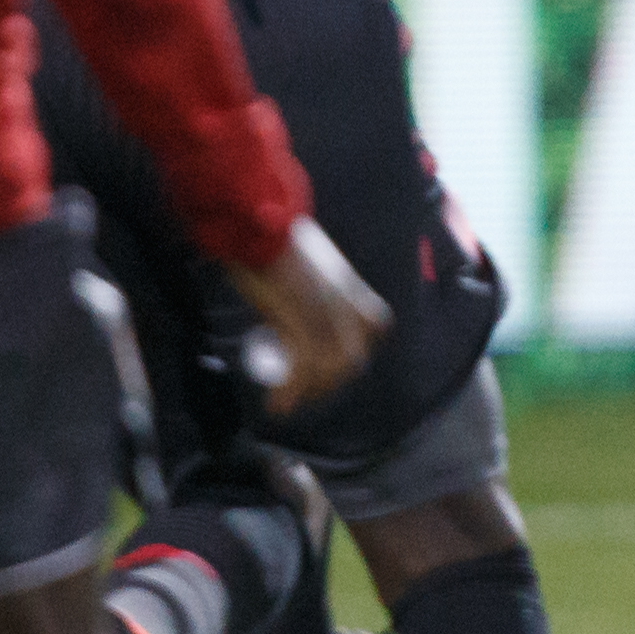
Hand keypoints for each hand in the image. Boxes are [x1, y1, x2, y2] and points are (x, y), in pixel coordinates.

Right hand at [224, 216, 388, 415]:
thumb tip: (307, 304)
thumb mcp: (312, 267)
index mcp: (353, 289)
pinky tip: (276, 405)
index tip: (331, 368)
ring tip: (284, 401)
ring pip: (326, 368)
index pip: (375, 329)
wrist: (259, 228)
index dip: (353, 354)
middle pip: (350, 358)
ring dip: (305, 390)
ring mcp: (327, 315)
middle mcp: (348, 305)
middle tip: (301, 392)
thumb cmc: (275, 243)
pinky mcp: (301, 322)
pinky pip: (300, 368)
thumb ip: (319, 286)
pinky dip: (288, 391)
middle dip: (327, 382)